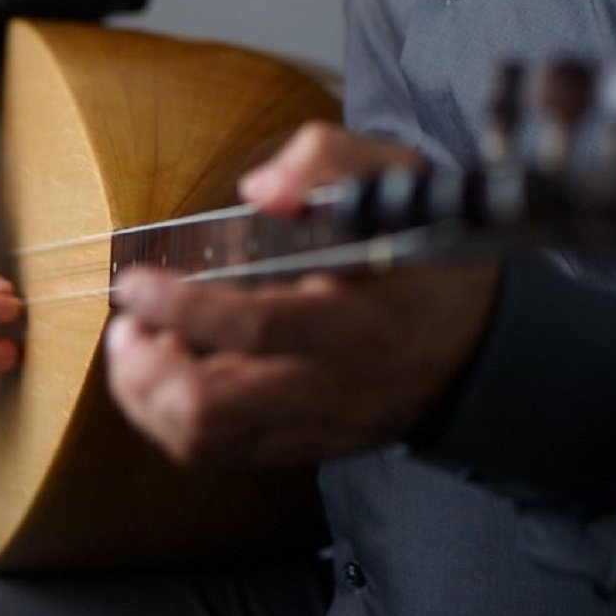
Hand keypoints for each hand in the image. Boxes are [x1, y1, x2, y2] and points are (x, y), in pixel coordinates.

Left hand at [107, 122, 499, 467]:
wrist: (486, 343)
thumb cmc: (428, 252)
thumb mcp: (396, 179)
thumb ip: (325, 162)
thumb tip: (257, 190)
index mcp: (356, 319)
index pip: (256, 327)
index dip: (183, 309)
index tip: (137, 283)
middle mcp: (333, 385)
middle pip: (212, 410)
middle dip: (145, 369)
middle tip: (130, 323)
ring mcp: (317, 425)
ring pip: (205, 443)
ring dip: (149, 398)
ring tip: (139, 348)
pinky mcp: (307, 447)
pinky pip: (223, 454)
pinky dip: (175, 419)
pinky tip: (171, 374)